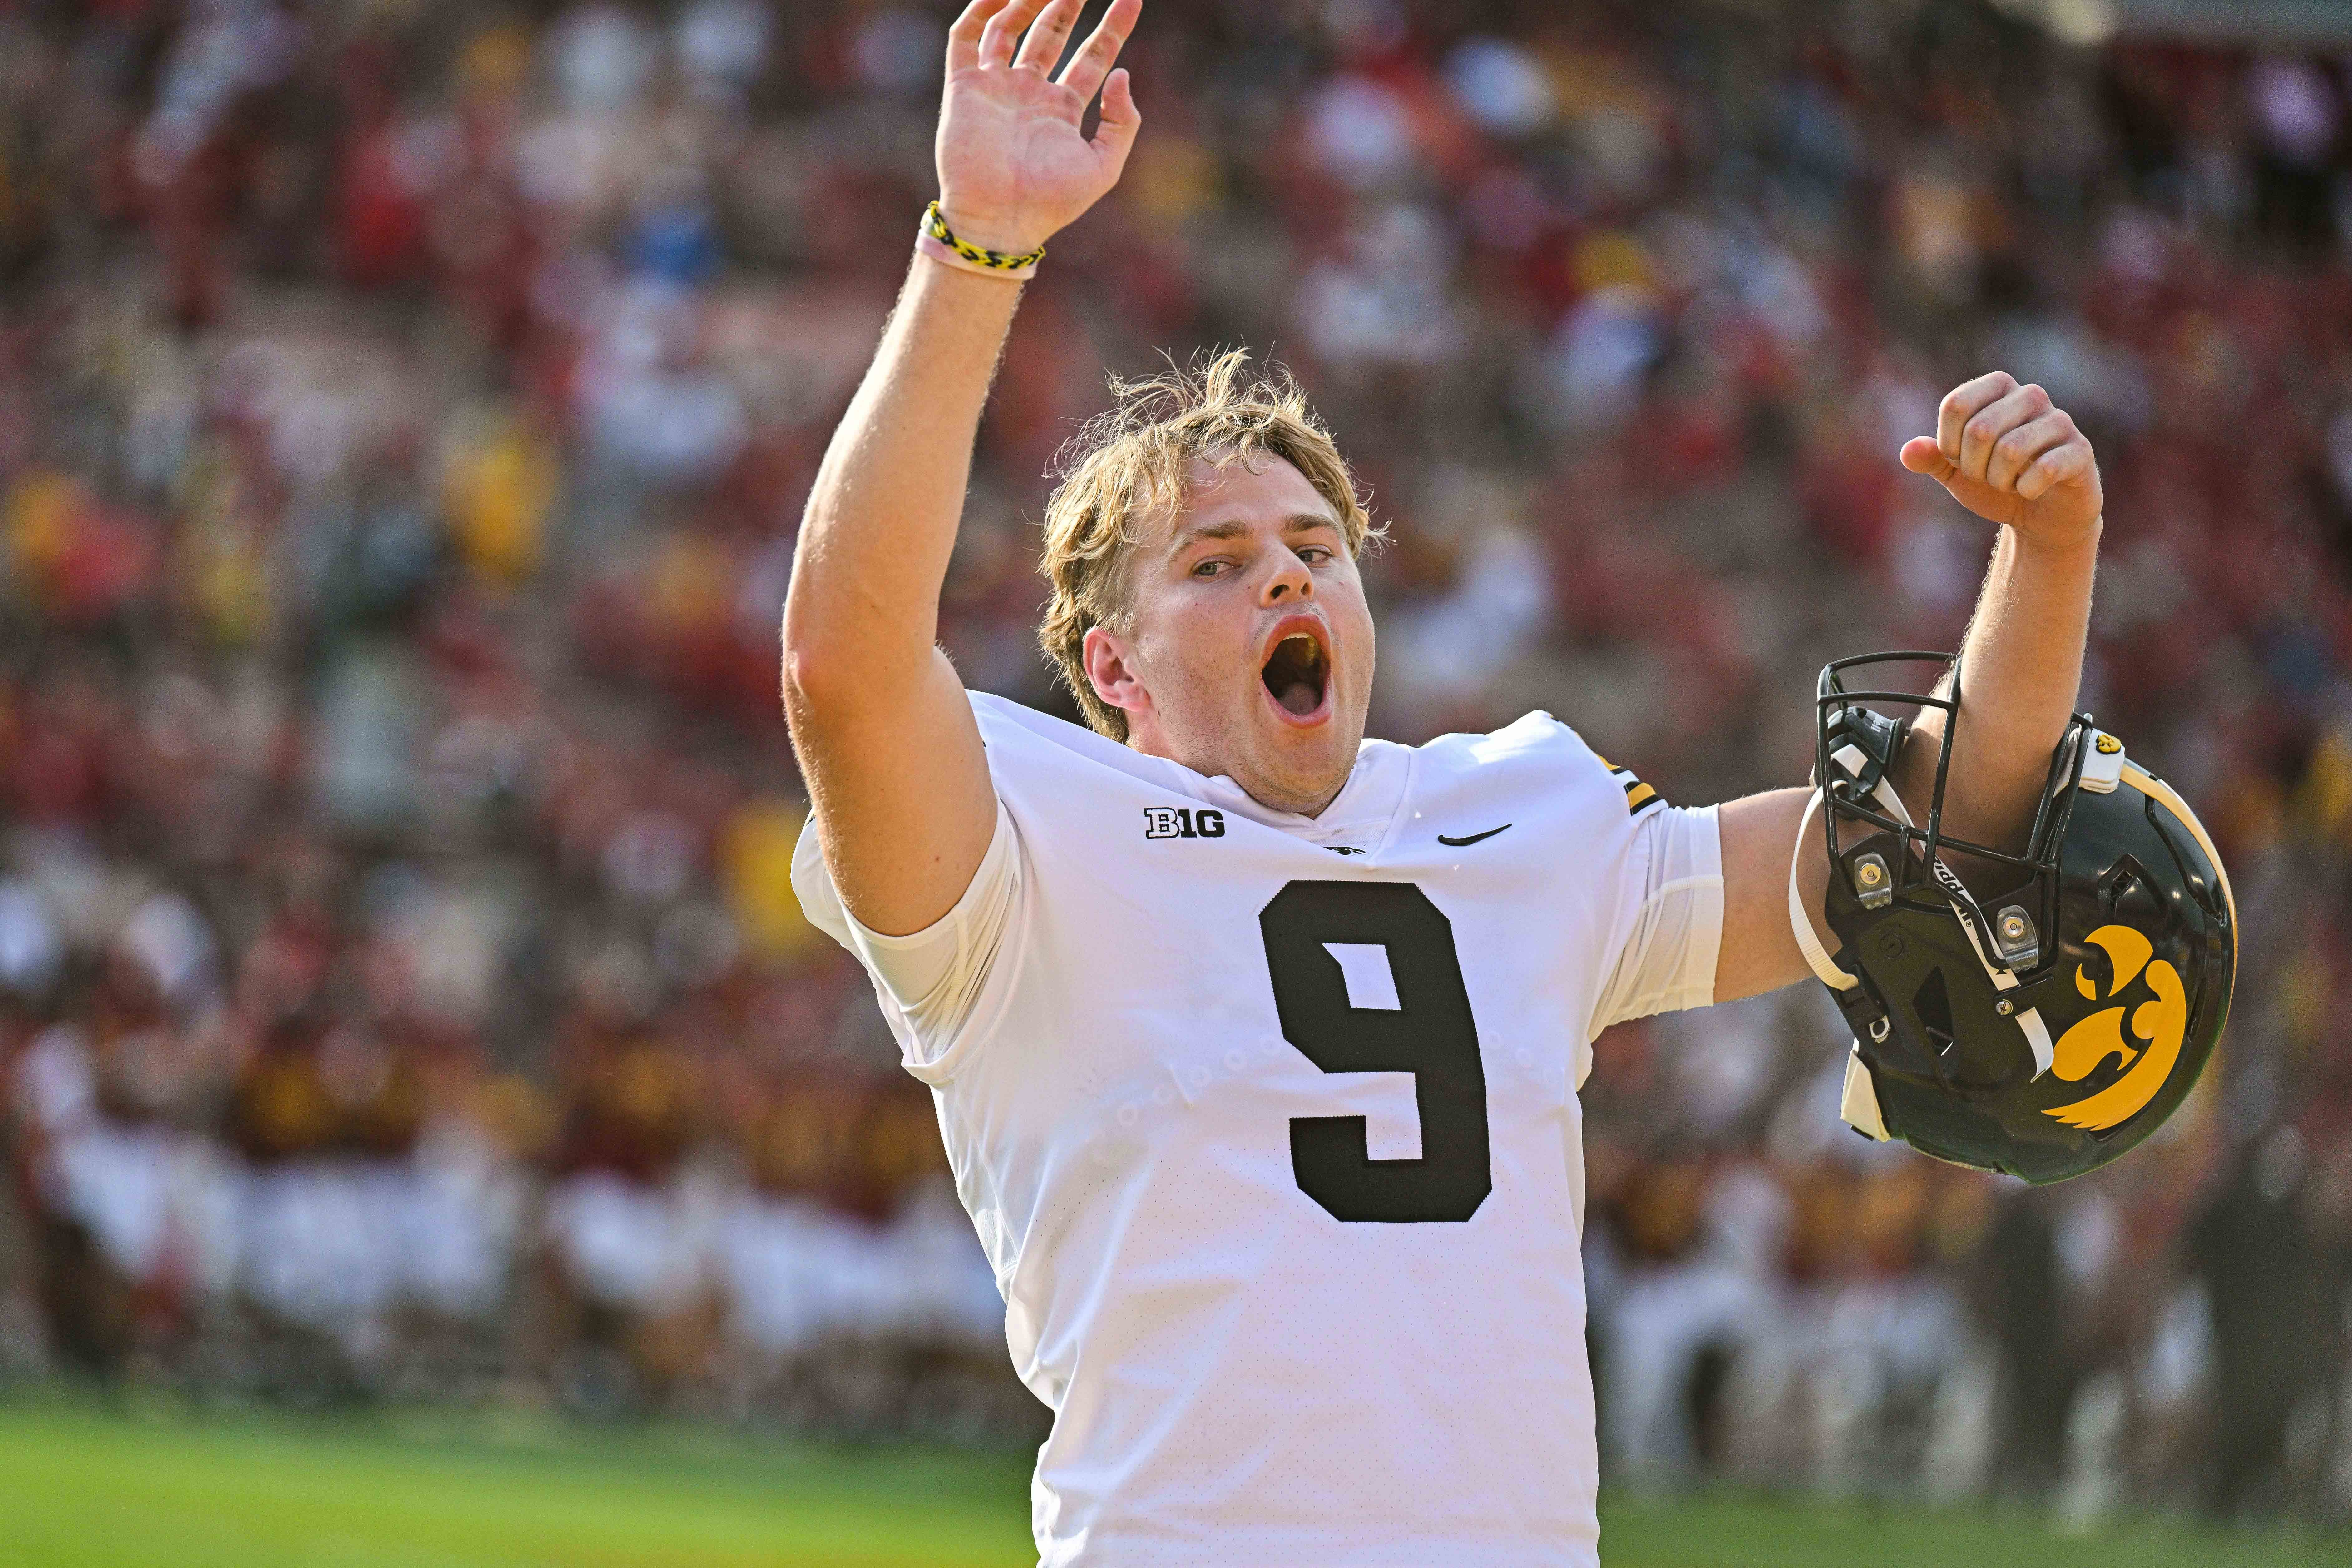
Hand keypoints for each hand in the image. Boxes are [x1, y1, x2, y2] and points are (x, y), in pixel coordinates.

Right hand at [935, 0, 1141, 255]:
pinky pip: (967, 37)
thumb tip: (1122, 74)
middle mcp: (1029, 93)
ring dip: (1029, 0)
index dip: (1114, 26)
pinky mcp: (964, 88)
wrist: (1000, 221)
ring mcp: (996, 87)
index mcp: (1063, 110)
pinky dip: (982, 9)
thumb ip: (1122, 122)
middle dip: (1069, 2)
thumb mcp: (1104, 167)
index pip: (1093, 56)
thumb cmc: (1051, 203)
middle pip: (1052, 33)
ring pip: (1010, 27)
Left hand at [1900, 372, 2102, 551]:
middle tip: (1987, 476)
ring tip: (2009, 483)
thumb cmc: (1997, 483)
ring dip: (1999, 480)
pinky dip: (2026, 490)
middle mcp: (2030, 395)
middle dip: (1974, 467)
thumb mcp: (1955, 473)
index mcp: (1997, 388)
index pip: (1955, 405)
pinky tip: (2032, 490)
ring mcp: (2059, 421)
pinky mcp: (2080, 450)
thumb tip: (1908, 451)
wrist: (2040, 516)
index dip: (1948, 444)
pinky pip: (2043, 470)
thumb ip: (1931, 459)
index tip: (1960, 459)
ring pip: (2011, 450)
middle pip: (1980, 429)